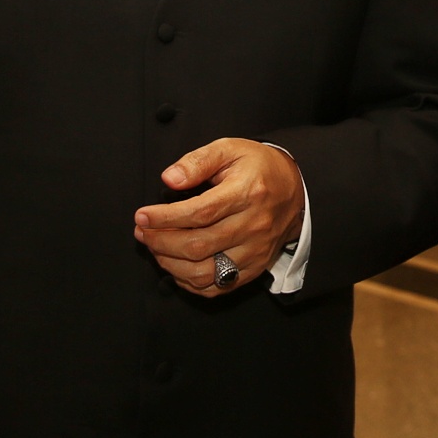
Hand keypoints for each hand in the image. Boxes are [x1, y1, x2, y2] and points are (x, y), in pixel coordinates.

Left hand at [134, 139, 304, 296]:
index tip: (142, 216)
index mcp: (248, 193)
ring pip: (204, 272)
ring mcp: (255, 251)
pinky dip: (190, 282)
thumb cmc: (258, 168)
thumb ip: (198, 161)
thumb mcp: (230, 149)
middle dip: (160, 241)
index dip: (165, 218)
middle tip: (143, 231)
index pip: (200, 213)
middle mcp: (254, 225)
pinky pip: (217, 287)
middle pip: (198, 245)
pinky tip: (176, 265)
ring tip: (155, 247)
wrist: (296, 189)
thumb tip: (170, 179)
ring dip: (170, 264)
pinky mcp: (254, 268)